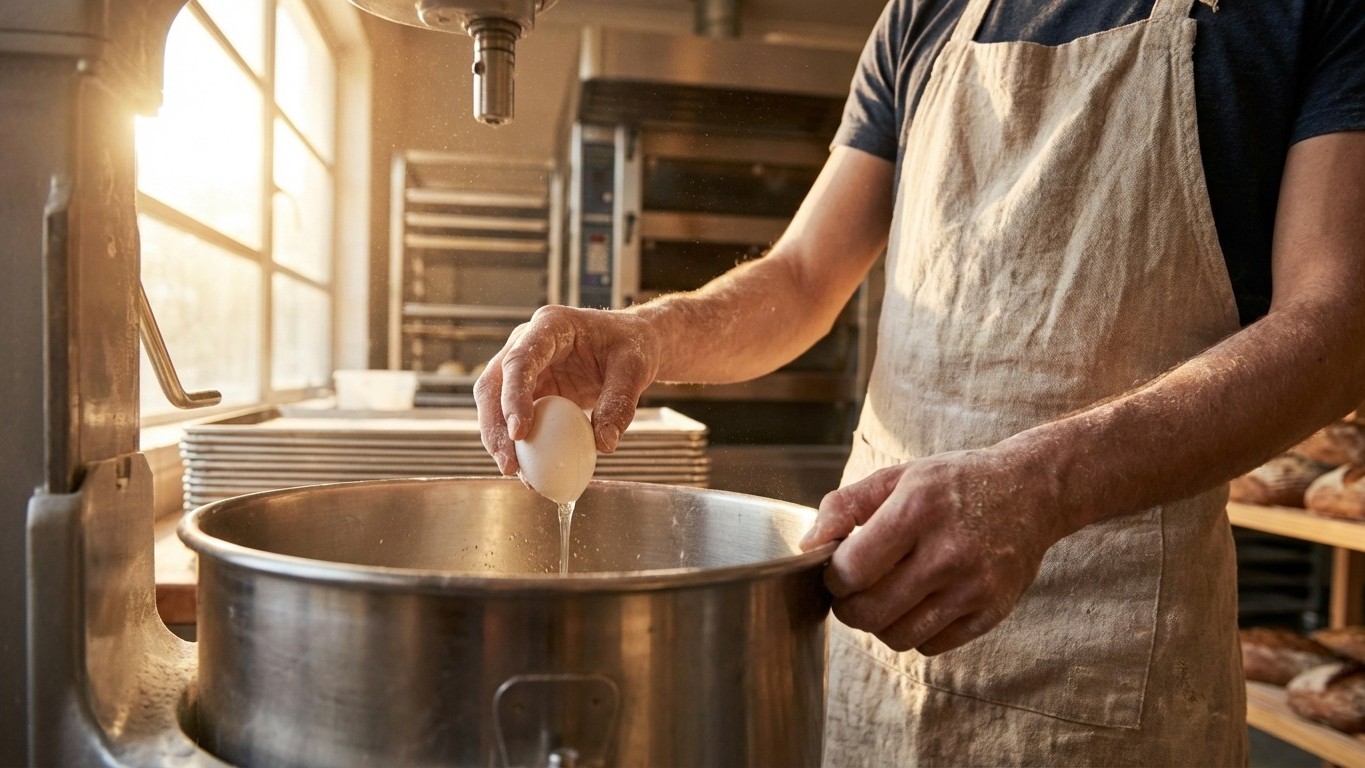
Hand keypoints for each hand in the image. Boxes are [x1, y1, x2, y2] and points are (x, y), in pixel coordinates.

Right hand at [474, 305, 660, 474]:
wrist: (632, 343)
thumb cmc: (632, 345)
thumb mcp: (635, 368)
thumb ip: (621, 402)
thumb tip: (604, 444)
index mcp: (551, 326)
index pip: (520, 360)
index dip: (513, 396)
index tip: (519, 434)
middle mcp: (527, 343)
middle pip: (493, 383)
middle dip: (494, 426)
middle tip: (508, 464)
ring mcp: (525, 367)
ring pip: (494, 403)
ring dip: (498, 439)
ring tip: (515, 472)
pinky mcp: (530, 389)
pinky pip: (513, 417)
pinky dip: (517, 443)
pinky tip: (527, 469)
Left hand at [800, 448, 1066, 654]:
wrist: (1032, 491)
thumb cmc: (955, 484)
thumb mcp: (898, 477)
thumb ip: (845, 506)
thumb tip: (808, 547)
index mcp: (916, 511)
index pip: (851, 570)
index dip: (833, 577)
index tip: (837, 569)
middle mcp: (946, 552)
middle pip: (869, 612)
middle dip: (848, 607)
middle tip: (853, 591)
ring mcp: (972, 587)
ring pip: (897, 637)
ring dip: (879, 624)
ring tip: (886, 597)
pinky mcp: (991, 612)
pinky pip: (931, 645)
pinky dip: (915, 632)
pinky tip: (919, 603)